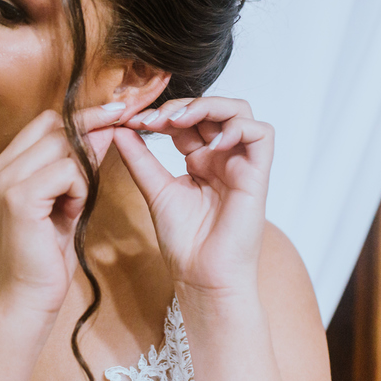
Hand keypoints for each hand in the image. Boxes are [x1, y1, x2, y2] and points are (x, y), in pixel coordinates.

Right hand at [0, 105, 122, 318]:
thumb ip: (78, 164)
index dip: (82, 120)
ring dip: (83, 175)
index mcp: (6, 164)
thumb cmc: (47, 252)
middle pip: (57, 127)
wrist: (28, 296)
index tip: (113, 119)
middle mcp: (1, 166)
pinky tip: (71, 215)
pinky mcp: (20, 197)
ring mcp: (7, 180)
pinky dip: (81, 191)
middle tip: (94, 177)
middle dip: (89, 142)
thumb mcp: (65, 199)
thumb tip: (104, 127)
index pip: (47, 120)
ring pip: (65, 146)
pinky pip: (69, 171)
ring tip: (73, 206)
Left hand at [114, 97, 272, 300]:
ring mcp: (241, 164)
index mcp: (200, 159)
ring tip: (178, 121)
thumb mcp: (154, 189)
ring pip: (239, 111)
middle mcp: (222, 157)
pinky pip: (262, 134)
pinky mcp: (258, 174)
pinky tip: (210, 144)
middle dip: (183, 105)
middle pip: (213, 108)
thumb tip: (118, 128)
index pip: (186, 120)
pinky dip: (237, 128)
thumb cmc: (183, 241)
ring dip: (208, 107)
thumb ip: (139, 158)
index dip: (162, 113)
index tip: (132, 119)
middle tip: (155, 118)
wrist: (200, 275)